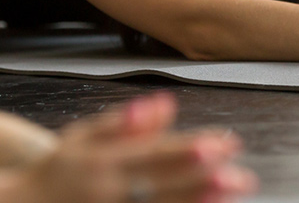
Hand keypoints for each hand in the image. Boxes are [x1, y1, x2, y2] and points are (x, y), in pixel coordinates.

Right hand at [11, 92, 257, 202]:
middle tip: (240, 176)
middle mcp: (106, 192)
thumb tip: (165, 103)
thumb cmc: (59, 171)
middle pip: (161, 187)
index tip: (225, 143)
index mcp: (102, 163)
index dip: (191, 149)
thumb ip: (124, 123)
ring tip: (231, 194)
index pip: (154, 154)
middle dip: (203, 181)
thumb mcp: (83, 137)